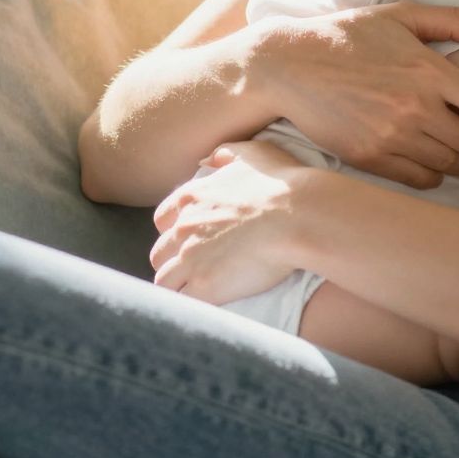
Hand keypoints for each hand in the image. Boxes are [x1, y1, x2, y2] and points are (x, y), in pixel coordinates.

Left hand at [151, 141, 307, 304]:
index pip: (162, 221)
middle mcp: (183, 228)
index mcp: (190, 197)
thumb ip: (227, 154)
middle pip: (159, 254)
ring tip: (200, 290)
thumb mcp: (253, 154)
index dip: (175, 231)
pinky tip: (208, 302)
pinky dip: (192, 303)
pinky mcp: (205, 286)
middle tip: (196, 267)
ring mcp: (191, 259)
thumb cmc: (281, 184)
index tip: (191, 238)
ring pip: (164, 281)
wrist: (299, 216)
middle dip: (173, 261)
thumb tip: (212, 158)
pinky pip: (183, 302)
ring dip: (179, 285)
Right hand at [257, 2, 458, 189]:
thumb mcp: (399, 15)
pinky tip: (434, 163)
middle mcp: (416, 107)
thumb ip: (453, 21)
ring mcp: (393, 137)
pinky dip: (435, 175)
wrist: (288, 68)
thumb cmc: (346, 36)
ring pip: (451, 165)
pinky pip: (420, 179)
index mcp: (429, 70)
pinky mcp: (371, 159)